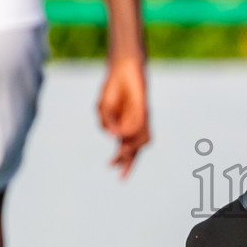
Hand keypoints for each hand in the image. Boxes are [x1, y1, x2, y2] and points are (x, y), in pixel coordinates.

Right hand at [99, 53, 149, 177]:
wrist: (122, 69)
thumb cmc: (112, 89)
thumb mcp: (103, 110)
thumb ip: (107, 125)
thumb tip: (115, 137)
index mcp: (123, 126)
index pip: (124, 148)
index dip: (120, 160)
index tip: (111, 168)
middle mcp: (133, 125)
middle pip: (135, 149)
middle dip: (128, 163)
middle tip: (122, 177)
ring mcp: (140, 119)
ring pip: (139, 141)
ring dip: (128, 149)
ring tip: (120, 154)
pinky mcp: (144, 111)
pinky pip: (140, 127)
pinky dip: (130, 132)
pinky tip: (122, 133)